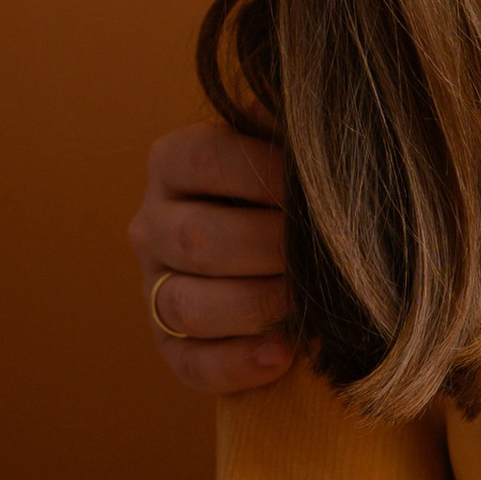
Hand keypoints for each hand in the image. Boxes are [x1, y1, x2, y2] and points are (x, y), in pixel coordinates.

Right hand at [131, 122, 294, 393]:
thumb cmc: (298, 194)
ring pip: (186, 305)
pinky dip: (239, 363)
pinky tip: (285, 354)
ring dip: (257, 306)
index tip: (319, 189)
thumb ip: (294, 130)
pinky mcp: (171, 345)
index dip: (266, 174)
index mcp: (175, 162)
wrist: (297, 258)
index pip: (206, 159)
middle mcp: (153, 222)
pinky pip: (191, 363)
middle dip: (271, 249)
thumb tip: (308, 115)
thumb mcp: (292, 153)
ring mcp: (155, 286)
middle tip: (328, 254)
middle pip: (196, 239)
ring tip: (309, 302)